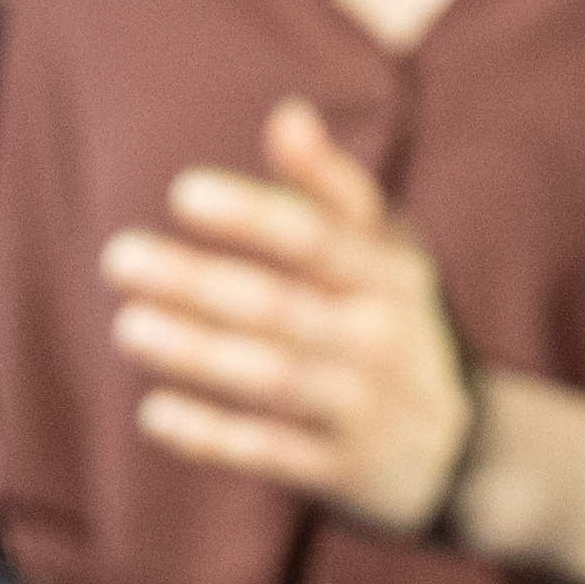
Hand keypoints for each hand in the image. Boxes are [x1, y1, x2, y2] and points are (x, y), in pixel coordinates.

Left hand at [108, 96, 481, 531]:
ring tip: (128, 326)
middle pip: (281, 306)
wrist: (466, 452)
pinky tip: (155, 412)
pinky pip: (272, 453)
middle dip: (197, 281)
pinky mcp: (340, 470)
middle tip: (118, 256)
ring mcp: (361, 408)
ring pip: (272, 377)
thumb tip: (286, 113)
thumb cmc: (396, 324)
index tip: (183, 194)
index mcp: (387, 276)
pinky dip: (214, 436)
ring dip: (198, 352)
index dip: (252, 216)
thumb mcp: (387, 254)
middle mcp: (378, 338)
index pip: (318, 238)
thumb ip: (332, 188)